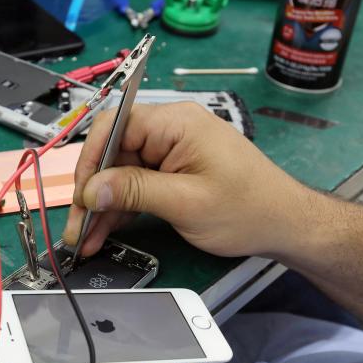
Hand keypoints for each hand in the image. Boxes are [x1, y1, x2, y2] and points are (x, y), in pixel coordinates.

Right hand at [62, 102, 314, 257]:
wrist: (285, 225)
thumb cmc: (248, 209)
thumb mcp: (187, 203)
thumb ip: (136, 191)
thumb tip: (92, 189)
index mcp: (176, 123)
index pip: (115, 125)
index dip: (91, 159)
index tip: (80, 195)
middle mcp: (170, 130)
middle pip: (114, 153)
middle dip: (93, 191)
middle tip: (77, 227)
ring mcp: (171, 151)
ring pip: (121, 173)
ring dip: (103, 206)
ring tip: (86, 239)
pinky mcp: (172, 171)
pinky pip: (136, 184)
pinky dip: (121, 208)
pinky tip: (104, 232)